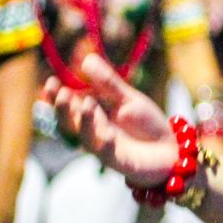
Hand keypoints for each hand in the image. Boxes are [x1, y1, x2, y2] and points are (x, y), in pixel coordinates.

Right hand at [44, 53, 176, 187]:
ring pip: (86, 139)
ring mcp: (105, 148)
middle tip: (63, 93)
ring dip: (85, 122)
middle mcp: (93, 132)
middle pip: (69, 124)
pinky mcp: (120, 162)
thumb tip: (87, 60)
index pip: (67, 106)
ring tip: (88, 103)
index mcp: (92, 115)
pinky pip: (109, 156)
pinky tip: (110, 136)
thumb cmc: (146, 124)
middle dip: (63, 110)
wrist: (171, 150)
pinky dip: (108, 146)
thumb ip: (108, 83)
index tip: (51, 81)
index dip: (55, 96)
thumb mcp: (129, 98)